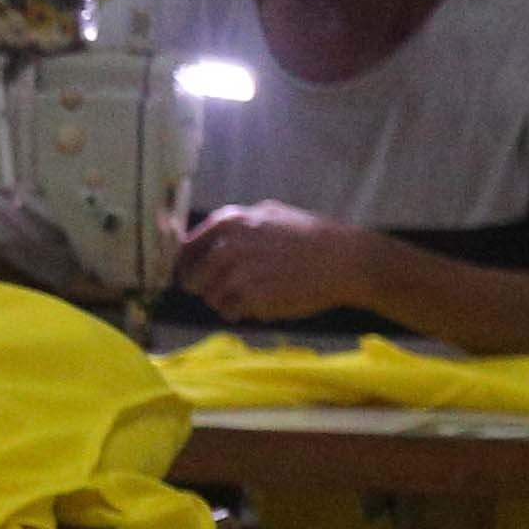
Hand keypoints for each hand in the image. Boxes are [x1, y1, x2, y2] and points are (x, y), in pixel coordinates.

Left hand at [176, 203, 385, 326]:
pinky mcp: (252, 297)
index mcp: (231, 221)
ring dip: (222, 302)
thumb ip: (238, 226)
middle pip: (192, 277)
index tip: (190, 275)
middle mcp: (229, 245)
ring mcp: (239, 272)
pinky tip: (255, 307)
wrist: (342, 260)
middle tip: (219, 293)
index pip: (187, 247)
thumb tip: (208, 242)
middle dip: (203, 287)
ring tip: (246, 298)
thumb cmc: (311, 237)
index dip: (186, 264)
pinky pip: (228, 311)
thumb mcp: (270, 215)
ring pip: (210, 297)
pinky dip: (237, 313)